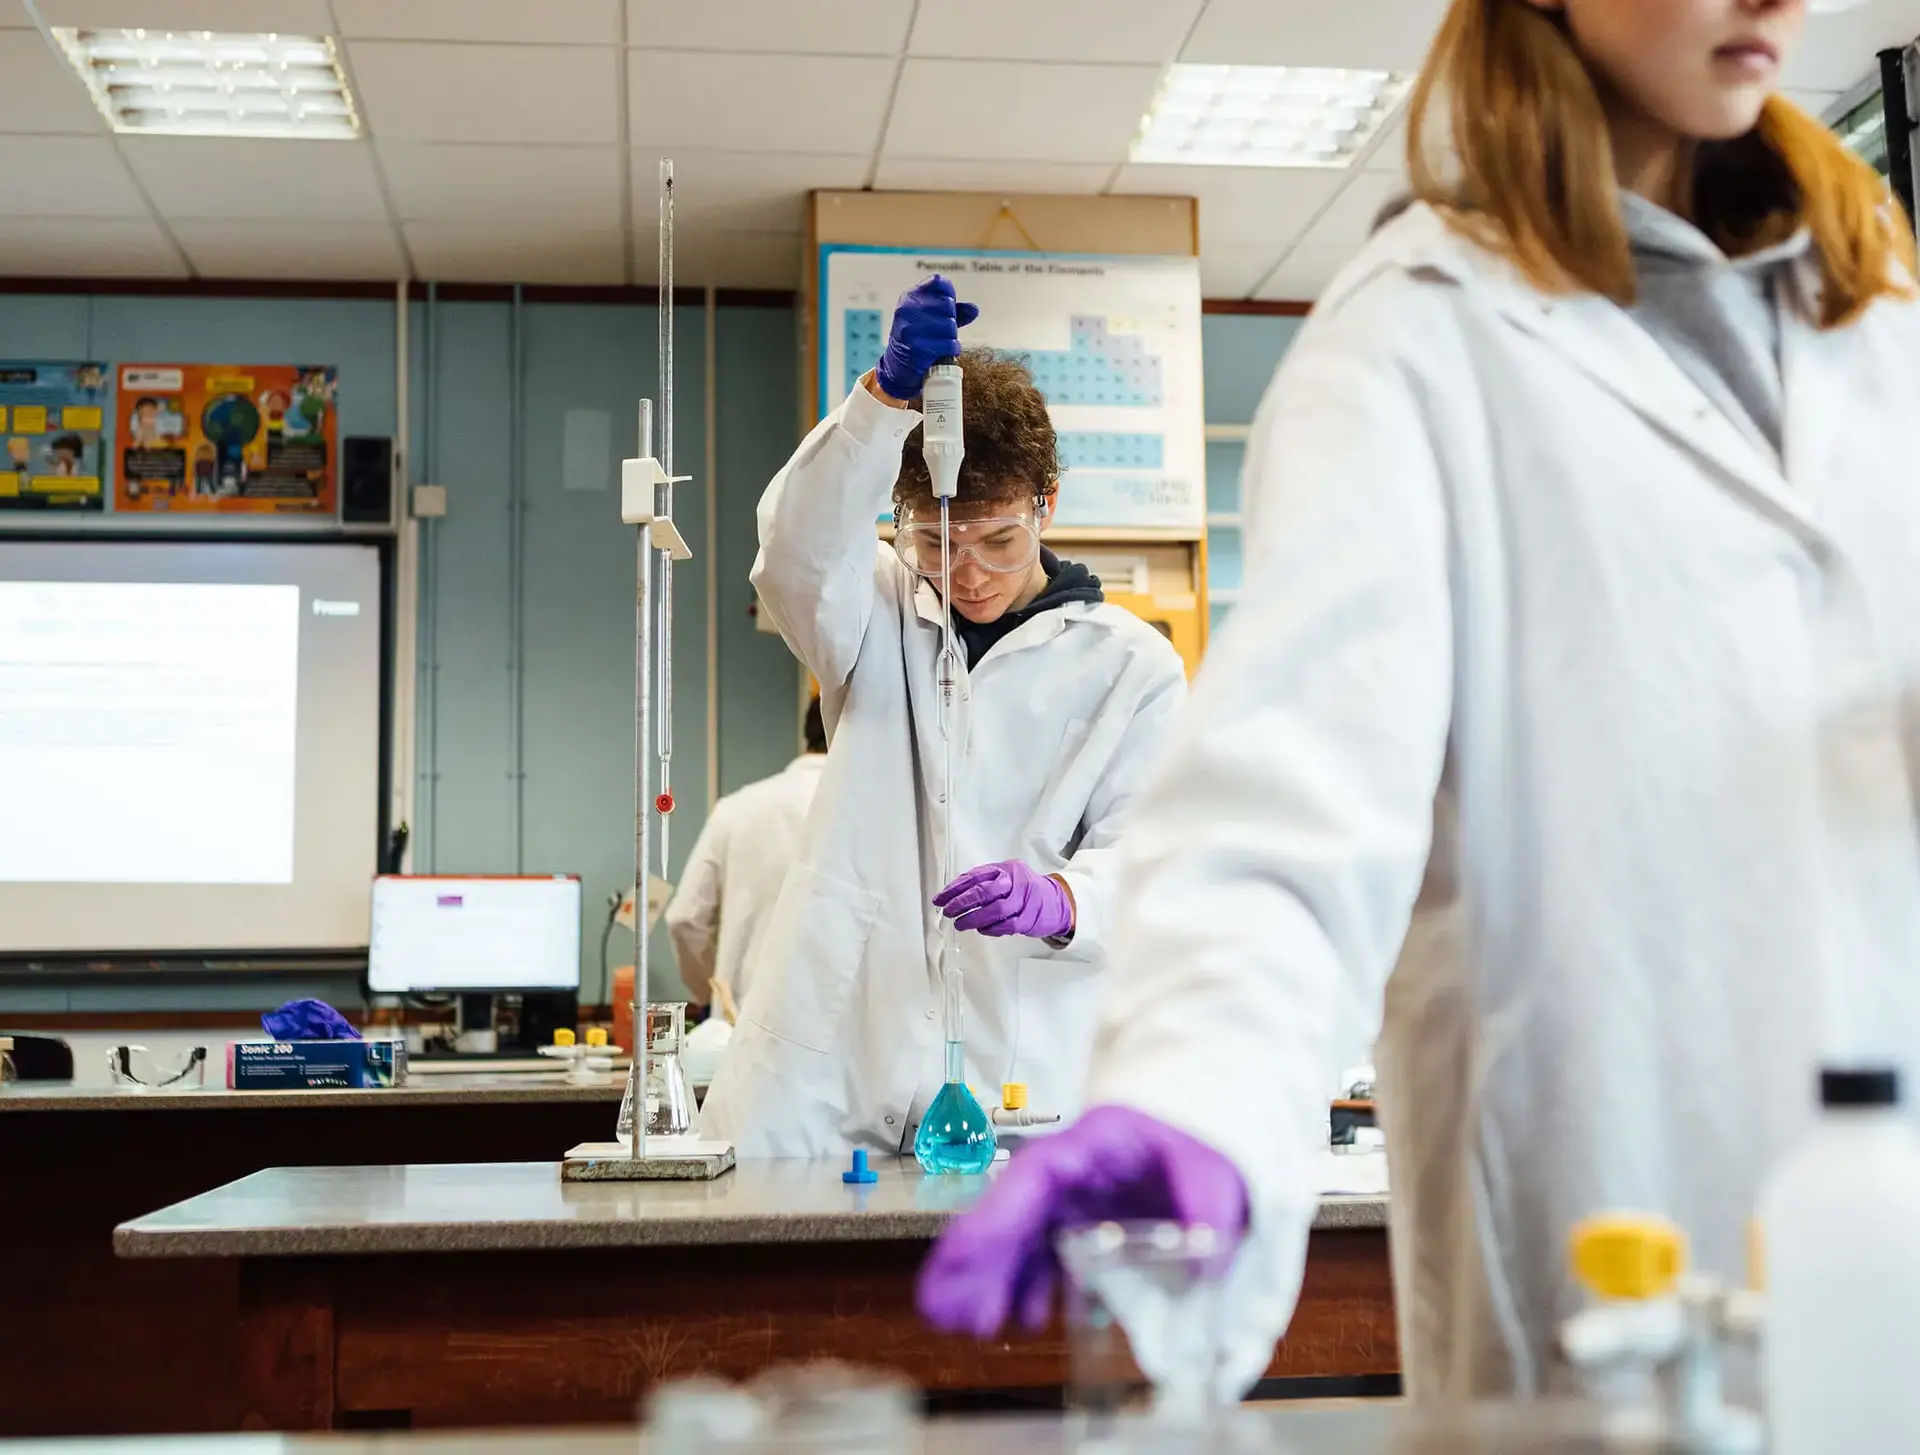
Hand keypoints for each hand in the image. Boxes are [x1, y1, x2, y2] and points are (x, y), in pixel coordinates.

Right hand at [872, 275, 978, 401]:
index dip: (949, 294)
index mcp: (910, 297)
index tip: (946, 307)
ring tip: (941, 342)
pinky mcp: (917, 349)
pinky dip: (952, 349)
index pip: (939, 282)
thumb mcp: (932, 319)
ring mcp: (911, 329)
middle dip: (950, 320)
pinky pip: (949, 344)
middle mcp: (907, 309)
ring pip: (950, 325)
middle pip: (948, 305)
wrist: (898, 367)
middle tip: (940, 331)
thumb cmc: (919, 338)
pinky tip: (944, 351)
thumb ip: (954, 311)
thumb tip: (974, 309)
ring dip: (951, 336)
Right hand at [916, 1105, 1249, 1335]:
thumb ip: (1206, 1210)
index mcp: (1094, 1144)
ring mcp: (1078, 1198)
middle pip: (1015, 1211)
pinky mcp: (1089, 1222)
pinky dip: (1035, 1284)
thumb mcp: (1214, 1168)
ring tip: (977, 1324)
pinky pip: (1051, 1253)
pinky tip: (1030, 1316)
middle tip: (947, 1310)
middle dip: (977, 1261)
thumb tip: (1200, 1266)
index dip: (993, 1214)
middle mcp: (1075, 1171)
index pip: (1032, 1176)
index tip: (962, 1253)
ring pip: (1025, 1236)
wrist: (1217, 1142)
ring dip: (997, 1278)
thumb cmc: (1205, 1142)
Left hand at [934, 860, 1072, 939]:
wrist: (1056, 901)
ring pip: (995, 910)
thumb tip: (952, 894)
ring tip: (960, 924)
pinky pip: (1006, 926)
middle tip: (948, 911)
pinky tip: (981, 929)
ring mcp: (1024, 900)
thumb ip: (984, 882)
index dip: (954, 888)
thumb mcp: (1006, 877)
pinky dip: (990, 929)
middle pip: (984, 891)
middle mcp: (1015, 882)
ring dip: (973, 919)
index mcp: (1006, 869)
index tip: (939, 899)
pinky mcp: (1029, 919)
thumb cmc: (1024, 889)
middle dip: (962, 902)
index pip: (975, 876)